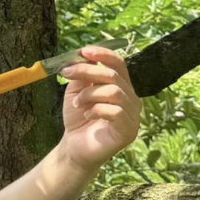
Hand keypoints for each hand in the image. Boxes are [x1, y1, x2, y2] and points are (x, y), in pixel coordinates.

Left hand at [56, 45, 140, 171]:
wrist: (74, 148)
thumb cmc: (78, 119)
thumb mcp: (77, 92)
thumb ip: (82, 75)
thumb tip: (81, 55)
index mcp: (121, 87)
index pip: (119, 63)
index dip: (103, 54)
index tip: (83, 51)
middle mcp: (131, 98)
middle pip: (114, 75)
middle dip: (87, 71)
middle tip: (66, 74)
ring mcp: (133, 115)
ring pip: (114, 91)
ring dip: (90, 94)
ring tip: (76, 104)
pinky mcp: (129, 131)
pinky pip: (115, 111)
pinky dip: (96, 109)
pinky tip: (86, 115)